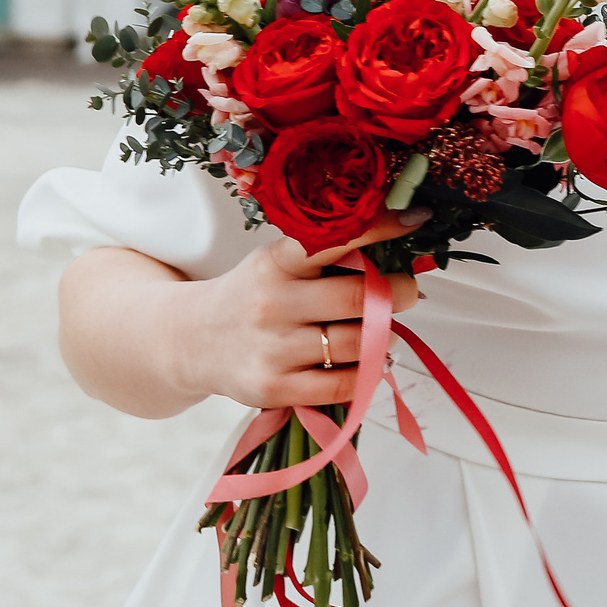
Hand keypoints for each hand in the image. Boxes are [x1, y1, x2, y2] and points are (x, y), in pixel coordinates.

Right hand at [170, 212, 427, 408]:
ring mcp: (273, 349)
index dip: (380, 226)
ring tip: (382, 329)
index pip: (334, 237)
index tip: (415, 217)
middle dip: (396, 293)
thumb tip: (395, 249)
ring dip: (383, 336)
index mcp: (275, 262)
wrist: (191, 342)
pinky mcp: (275, 388)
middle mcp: (273, 303)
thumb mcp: (275, 264)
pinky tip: (364, 361)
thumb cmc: (250, 297)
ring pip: (357, 343)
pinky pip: (344, 385)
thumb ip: (324, 258)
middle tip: (405, 291)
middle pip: (358, 296)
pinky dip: (365, 373)